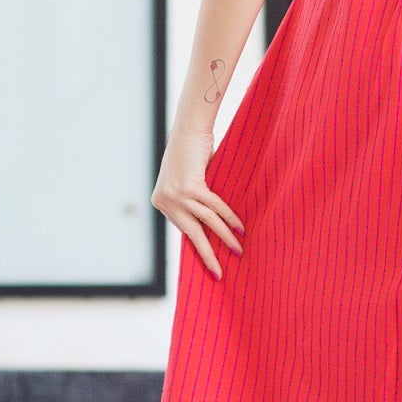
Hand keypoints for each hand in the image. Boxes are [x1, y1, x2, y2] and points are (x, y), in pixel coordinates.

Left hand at [151, 128, 243, 279]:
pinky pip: (215, 208)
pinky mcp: (191, 188)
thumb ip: (193, 198)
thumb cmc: (191, 151)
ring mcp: (177, 195)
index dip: (199, 244)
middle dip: (207, 255)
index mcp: (161, 201)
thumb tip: (209, 220)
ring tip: (238, 251)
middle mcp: (166, 201)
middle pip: (191, 234)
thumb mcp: (188, 178)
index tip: (210, 260)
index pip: (183, 229)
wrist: (189, 127)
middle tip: (218, 273)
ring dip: (224, 239)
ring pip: (206, 223)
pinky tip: (240, 230)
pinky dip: (229, 220)